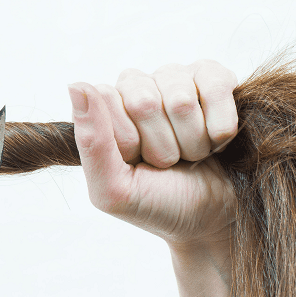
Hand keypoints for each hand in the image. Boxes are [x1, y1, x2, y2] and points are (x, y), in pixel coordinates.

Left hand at [68, 60, 238, 250]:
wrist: (212, 219)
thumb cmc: (158, 204)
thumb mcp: (113, 189)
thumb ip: (91, 141)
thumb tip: (75, 85)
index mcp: (105, 109)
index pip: (105, 99)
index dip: (128, 141)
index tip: (136, 162)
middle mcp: (137, 87)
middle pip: (143, 102)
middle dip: (161, 147)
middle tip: (166, 163)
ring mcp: (175, 79)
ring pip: (181, 100)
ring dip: (192, 142)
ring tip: (191, 155)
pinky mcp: (213, 78)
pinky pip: (215, 85)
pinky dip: (220, 127)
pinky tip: (216, 141)